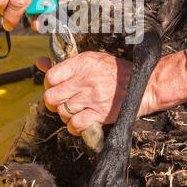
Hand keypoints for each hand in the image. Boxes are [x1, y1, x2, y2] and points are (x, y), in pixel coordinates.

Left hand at [36, 50, 186, 135]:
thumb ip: (65, 63)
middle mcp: (85, 79)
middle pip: (51, 98)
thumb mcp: (92, 60)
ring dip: (66, 115)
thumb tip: (39, 62)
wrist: (146, 84)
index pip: (50, 77)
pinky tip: (80, 122)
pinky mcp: (100, 113)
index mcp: (82, 62)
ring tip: (75, 111)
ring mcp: (92, 97)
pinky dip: (74, 127)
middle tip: (63, 102)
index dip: (49, 85)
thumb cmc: (118, 72)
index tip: (57, 88)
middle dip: (53, 103)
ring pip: (62, 112)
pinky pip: (75, 125)